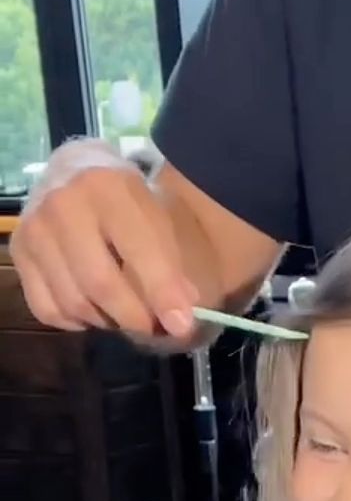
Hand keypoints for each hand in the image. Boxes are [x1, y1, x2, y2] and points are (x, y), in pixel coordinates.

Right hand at [11, 140, 198, 339]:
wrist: (75, 173)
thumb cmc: (124, 201)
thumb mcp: (155, 218)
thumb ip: (170, 264)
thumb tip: (180, 317)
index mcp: (105, 187)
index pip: (137, 251)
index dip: (162, 293)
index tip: (182, 325)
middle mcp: (62, 204)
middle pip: (100, 285)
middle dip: (134, 317)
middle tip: (153, 327)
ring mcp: (34, 228)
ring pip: (74, 303)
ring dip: (106, 320)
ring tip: (124, 313)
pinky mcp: (19, 251)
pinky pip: (48, 309)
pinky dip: (76, 320)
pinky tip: (93, 307)